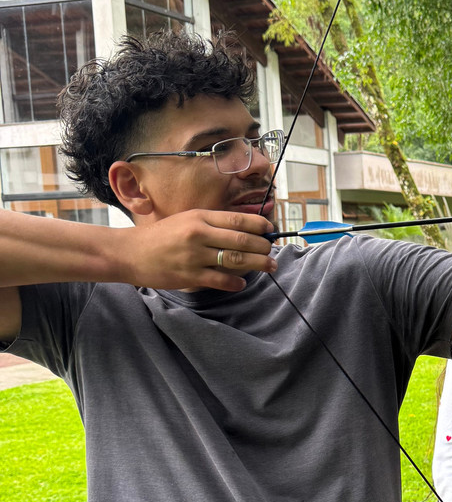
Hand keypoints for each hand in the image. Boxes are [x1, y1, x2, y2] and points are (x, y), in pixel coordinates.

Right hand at [120, 210, 275, 291]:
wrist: (129, 252)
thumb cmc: (161, 236)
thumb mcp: (186, 220)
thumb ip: (213, 224)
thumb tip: (244, 230)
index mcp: (200, 217)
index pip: (238, 220)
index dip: (260, 226)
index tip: (270, 231)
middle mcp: (199, 234)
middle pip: (242, 240)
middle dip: (263, 246)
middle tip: (273, 252)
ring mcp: (194, 256)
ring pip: (235, 260)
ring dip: (258, 264)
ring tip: (270, 266)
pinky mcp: (189, 275)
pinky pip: (220, 280)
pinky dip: (235, 282)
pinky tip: (243, 283)